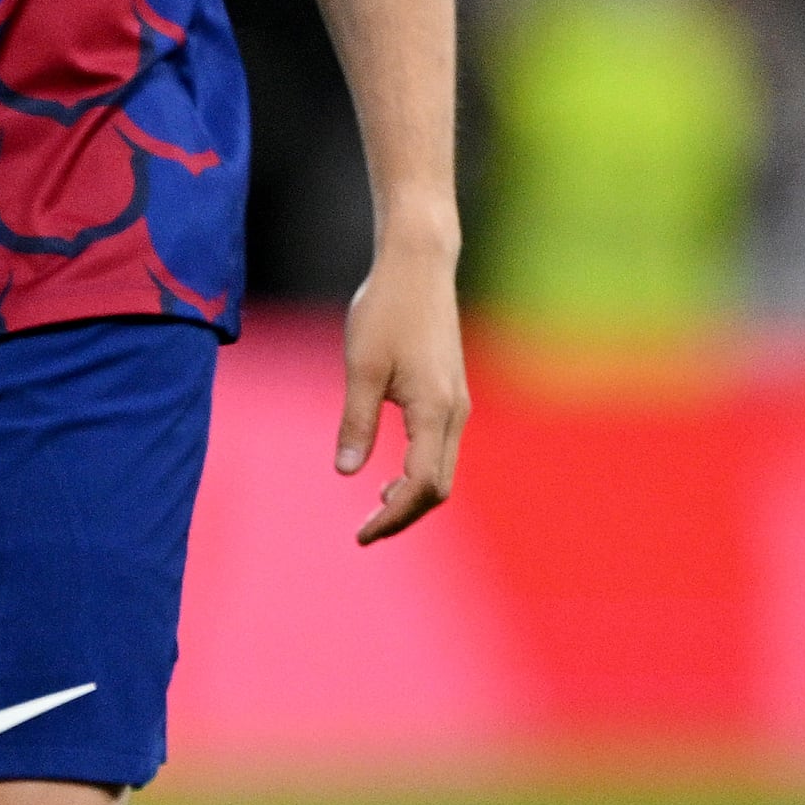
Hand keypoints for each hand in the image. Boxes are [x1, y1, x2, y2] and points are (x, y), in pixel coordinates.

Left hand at [335, 235, 466, 543]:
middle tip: (365, 533)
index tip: (361, 535)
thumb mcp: (360, 367)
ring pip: (442, 470)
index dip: (392, 517)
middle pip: (438, 487)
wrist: (418, 269)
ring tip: (374, 509)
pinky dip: (418, 472)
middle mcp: (455, 414)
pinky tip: (389, 475)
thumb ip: (356, 422)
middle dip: (404, 515)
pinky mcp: (451, 395)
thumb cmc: (385, 311)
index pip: (420, 485)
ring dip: (411, 496)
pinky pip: (440, 449)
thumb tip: (347, 472)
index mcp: (435, 412)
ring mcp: (457, 405)